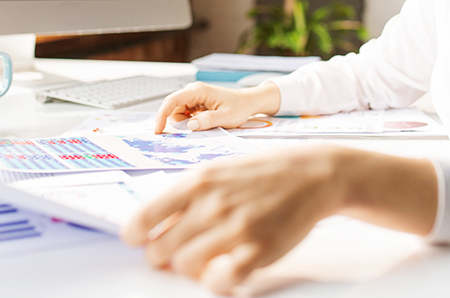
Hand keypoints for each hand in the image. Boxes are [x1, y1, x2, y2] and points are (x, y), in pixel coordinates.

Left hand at [121, 145, 348, 294]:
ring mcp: (235, 228)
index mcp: (198, 181)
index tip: (140, 240)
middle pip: (160, 250)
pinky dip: (216, 281)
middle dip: (164, 254)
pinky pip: (219, 281)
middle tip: (179, 250)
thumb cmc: (265, 171)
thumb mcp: (219, 168)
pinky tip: (224, 269)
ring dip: (191, 266)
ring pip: (185, 266)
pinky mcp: (258, 250)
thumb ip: (186, 193)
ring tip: (206, 256)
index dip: (135, 235)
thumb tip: (153, 223)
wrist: (314, 174)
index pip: (143, 218)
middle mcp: (212, 204)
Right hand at [153, 81, 280, 132]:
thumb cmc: (239, 107)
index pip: (172, 101)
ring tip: (204, 124)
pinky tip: (203, 123)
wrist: (248, 102)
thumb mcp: (225, 117)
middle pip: (172, 108)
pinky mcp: (196, 102)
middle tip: (191, 131)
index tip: (158, 130)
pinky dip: (189, 121)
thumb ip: (207, 121)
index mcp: (198, 91)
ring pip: (178, 112)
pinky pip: (185, 114)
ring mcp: (194, 96)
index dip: (161, 115)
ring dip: (185, 123)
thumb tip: (190, 125)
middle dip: (177, 122)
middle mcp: (193, 91)